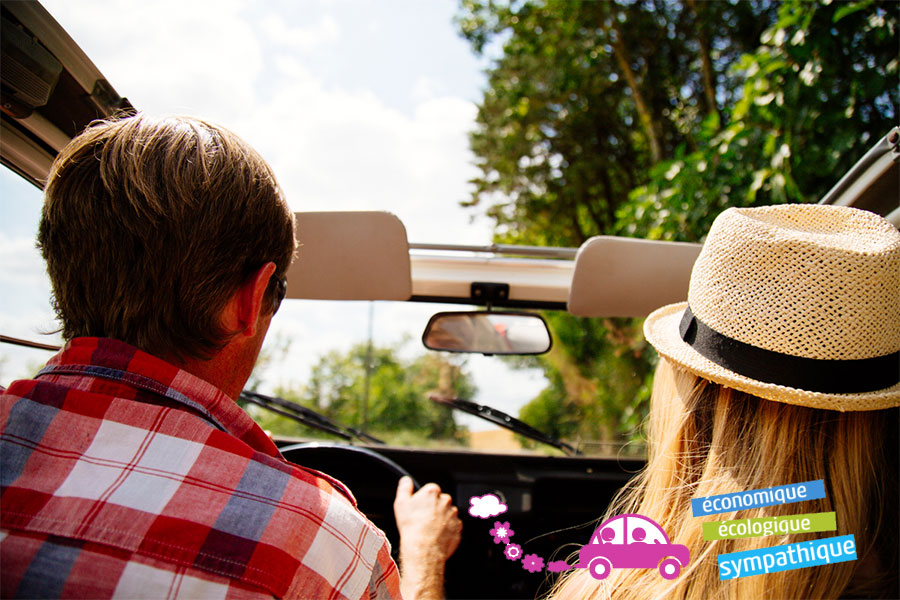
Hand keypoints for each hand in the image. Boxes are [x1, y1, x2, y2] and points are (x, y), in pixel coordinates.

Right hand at [393, 477, 461, 598]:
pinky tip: (437, 535)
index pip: (431, 490)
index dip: (424, 500)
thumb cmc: (412, 526)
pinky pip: (453, 526)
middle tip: (424, 519)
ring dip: (441, 519)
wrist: (423, 548)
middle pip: (440, 501)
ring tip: (430, 529)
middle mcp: (446, 501)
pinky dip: (447, 530)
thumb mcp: (401, 503)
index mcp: (432, 492)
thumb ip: (404, 488)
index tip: (420, 508)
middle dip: (434, 508)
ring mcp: (453, 514)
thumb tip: (406, 480)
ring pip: (447, 513)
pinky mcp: (458, 527)